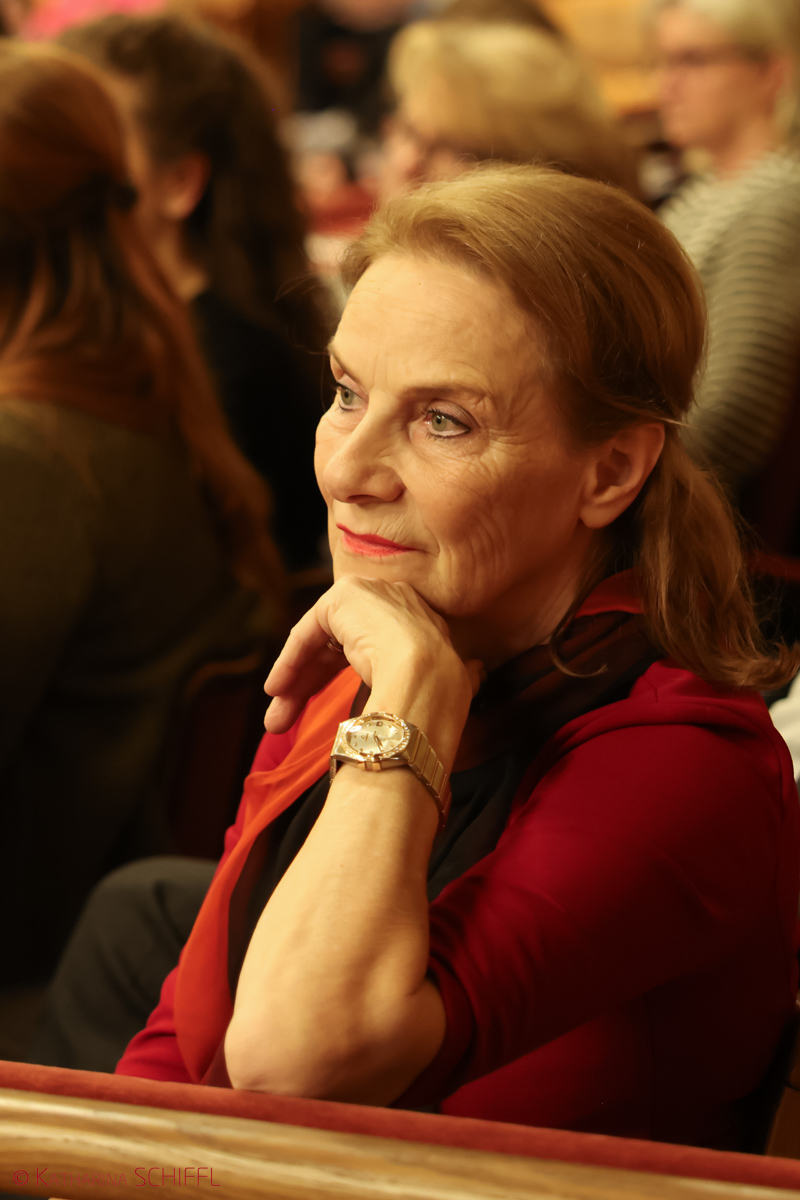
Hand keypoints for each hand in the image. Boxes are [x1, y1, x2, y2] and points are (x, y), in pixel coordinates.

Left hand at [264, 576, 480, 733]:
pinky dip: (291, 660)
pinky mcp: (345, 596)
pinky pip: (310, 631)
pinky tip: (278, 689)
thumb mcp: (450, 684)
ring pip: (320, 641)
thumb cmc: (441, 696)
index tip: (324, 714)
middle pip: (339, 645)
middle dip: (310, 686)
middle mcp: (395, 600)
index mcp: (421, 621)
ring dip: (295, 681)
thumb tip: (477, 675)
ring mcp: (371, 593)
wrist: (429, 681)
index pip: (371, 648)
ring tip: (275, 720)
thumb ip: (452, 678)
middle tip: (285, 721)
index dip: (342, 680)